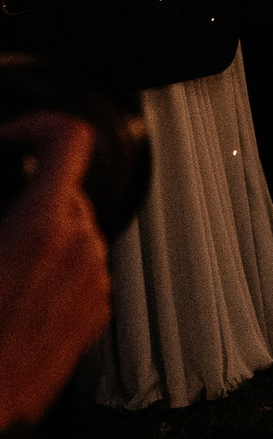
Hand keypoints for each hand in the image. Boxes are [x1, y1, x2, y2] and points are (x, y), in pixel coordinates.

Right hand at [0, 112, 112, 428]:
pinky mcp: (97, 311)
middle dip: (28, 195)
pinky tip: (14, 294)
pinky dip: (53, 268)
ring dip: (40, 234)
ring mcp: (94, 280)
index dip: (38, 127)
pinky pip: (81, 268)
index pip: (68, 140)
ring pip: (75, 231)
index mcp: (41, 227)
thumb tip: (0, 203)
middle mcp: (80, 248)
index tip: (14, 138)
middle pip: (66, 190)